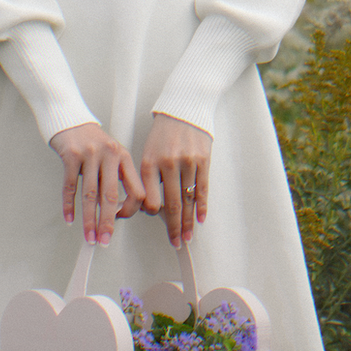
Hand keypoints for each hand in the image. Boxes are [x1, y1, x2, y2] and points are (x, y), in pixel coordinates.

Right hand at [49, 122, 143, 246]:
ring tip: (89, 235)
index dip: (130, 210)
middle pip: (111, 196)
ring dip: (89, 219)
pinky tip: (70, 218)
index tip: (120, 221)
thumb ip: (116, 179)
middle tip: (105, 240)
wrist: (71, 121)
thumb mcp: (111, 156)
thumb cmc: (92, 142)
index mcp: (123, 157)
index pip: (136, 190)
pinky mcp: (71, 155)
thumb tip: (116, 212)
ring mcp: (90, 154)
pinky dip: (69, 205)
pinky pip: (70, 186)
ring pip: (90, 194)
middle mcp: (109, 154)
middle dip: (108, 222)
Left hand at [139, 114, 211, 246]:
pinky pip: (202, 188)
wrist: (183, 109)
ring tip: (187, 236)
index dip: (153, 216)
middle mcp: (168, 163)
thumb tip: (152, 206)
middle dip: (173, 227)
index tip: (156, 226)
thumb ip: (149, 178)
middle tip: (175, 242)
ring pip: (187, 199)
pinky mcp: (203, 160)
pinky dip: (201, 206)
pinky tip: (200, 219)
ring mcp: (187, 161)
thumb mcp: (148, 152)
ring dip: (188, 221)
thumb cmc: (164, 133)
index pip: (150, 198)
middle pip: (171, 203)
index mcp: (150, 162)